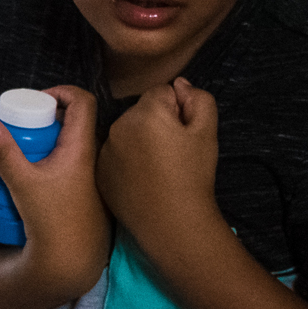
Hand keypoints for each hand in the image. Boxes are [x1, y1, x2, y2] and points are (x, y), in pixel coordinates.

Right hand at [0, 85, 111, 301]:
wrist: (71, 260)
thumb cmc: (49, 220)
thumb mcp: (21, 182)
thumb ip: (3, 150)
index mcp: (82, 147)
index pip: (82, 100)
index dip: (61, 91)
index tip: (37, 102)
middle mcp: (95, 157)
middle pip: (78, 120)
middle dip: (50, 117)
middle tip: (26, 126)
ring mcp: (95, 175)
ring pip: (77, 142)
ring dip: (54, 138)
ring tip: (30, 148)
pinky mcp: (92, 191)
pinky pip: (78, 162)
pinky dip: (59, 157)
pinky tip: (42, 171)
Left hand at [96, 78, 226, 276]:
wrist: (172, 223)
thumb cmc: (193, 176)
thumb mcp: (208, 132)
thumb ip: (198, 98)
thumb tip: (179, 85)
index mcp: (145, 112)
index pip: (162, 93)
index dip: (178, 111)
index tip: (183, 135)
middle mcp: (118, 126)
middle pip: (141, 112)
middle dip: (156, 124)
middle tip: (172, 153)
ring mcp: (104, 150)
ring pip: (126, 133)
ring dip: (139, 142)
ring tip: (158, 169)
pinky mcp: (99, 172)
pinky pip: (114, 155)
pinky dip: (126, 162)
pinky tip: (142, 180)